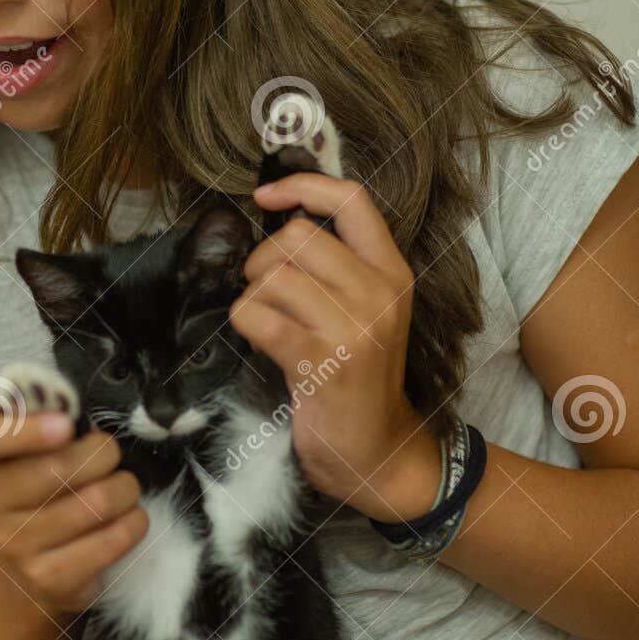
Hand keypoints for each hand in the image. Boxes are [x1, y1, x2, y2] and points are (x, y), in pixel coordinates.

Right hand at [0, 412, 148, 614]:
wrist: (34, 559)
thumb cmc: (39, 483)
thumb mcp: (31, 446)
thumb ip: (47, 418)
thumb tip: (85, 414)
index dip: (25, 431)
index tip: (67, 425)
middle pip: (57, 468)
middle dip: (104, 453)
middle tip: (111, 455)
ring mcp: (12, 545)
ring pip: (95, 503)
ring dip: (125, 488)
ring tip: (124, 488)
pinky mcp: (45, 578)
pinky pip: (110, 541)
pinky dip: (134, 523)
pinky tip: (130, 518)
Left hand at [230, 173, 442, 522]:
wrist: (376, 453)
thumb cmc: (357, 380)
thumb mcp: (365, 313)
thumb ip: (336, 269)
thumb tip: (278, 223)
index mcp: (393, 273)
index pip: (352, 200)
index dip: (302, 186)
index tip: (265, 196)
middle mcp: (380, 293)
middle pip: (297, 236)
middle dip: (263, 259)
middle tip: (267, 294)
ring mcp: (354, 328)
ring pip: (272, 275)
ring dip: (252, 297)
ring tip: (268, 323)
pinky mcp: (323, 363)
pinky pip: (258, 317)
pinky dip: (246, 324)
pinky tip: (262, 343)